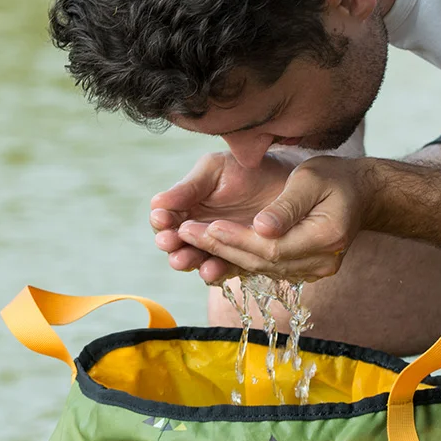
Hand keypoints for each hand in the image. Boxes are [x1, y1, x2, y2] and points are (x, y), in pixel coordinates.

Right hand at [151, 151, 294, 281]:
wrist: (284, 180)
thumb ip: (188, 188)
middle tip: (169, 241)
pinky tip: (211, 270)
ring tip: (183, 260)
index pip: (165, 218)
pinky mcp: (237, 260)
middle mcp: (197, 229)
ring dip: (188, 260)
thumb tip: (157, 203)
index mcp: (186, 206)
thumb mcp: (214, 170)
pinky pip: (223, 269)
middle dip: (171, 243)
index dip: (161, 220)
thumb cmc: (245, 169)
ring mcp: (217, 246)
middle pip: (176, 243)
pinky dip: (215, 272)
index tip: (161, 219)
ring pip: (195, 259)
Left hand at [176, 156, 377, 282]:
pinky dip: (240, 259)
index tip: (207, 226)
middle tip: (186, 234)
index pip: (273, 246)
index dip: (237, 239)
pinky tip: (214, 249)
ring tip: (192, 241)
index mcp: (326, 236)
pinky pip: (268, 268)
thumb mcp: (311, 179)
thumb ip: (286, 205)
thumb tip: (260, 228)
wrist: (360, 194)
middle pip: (264, 261)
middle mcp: (322, 261)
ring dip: (225, 256)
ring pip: (262, 268)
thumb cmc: (334, 178)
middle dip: (222, 248)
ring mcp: (315, 270)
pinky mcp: (304, 271)